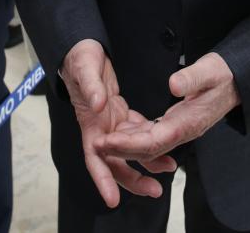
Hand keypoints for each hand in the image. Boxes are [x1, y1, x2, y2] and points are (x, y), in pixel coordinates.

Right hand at [60, 39, 176, 207]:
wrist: (83, 49)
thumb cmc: (81, 58)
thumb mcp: (85, 67)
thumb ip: (92, 86)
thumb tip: (99, 105)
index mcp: (90, 123)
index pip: (95, 158)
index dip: (104, 180)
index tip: (113, 199)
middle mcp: (100, 128)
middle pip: (115, 163)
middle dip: (133, 180)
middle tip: (155, 190)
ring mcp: (110, 122)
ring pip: (128, 150)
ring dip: (146, 161)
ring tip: (168, 169)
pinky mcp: (119, 113)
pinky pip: (136, 131)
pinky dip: (149, 138)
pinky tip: (165, 142)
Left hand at [96, 52, 239, 164]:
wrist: (237, 81)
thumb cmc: (223, 74)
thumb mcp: (209, 70)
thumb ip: (191, 78)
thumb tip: (172, 85)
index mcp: (188, 123)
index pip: (152, 141)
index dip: (128, 144)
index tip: (107, 140)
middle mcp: (182, 131)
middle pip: (147, 148)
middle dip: (120, 149)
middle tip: (96, 144)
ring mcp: (180, 129)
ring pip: (148, 145)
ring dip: (126, 145)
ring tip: (103, 141)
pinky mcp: (177, 123)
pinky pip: (153, 135)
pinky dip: (136, 136)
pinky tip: (122, 131)